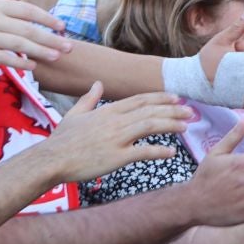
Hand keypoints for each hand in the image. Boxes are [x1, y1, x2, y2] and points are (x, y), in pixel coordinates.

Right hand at [0, 0, 72, 70]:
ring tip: (57, 56)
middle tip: (69, 46)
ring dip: (41, 51)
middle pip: (29, 30)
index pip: (28, 11)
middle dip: (51, 38)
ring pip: (20, 44)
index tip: (61, 26)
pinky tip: (32, 66)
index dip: (47, 19)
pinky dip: (19, 62)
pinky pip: (3, 58)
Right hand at [45, 85, 191, 179]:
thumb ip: (89, 98)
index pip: (140, 100)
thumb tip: (97, 84)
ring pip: (150, 126)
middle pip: (150, 111)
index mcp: (107, 111)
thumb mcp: (75, 114)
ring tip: (186, 126)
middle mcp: (115, 121)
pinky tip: (171, 152)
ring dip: (171, 125)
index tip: (176, 98)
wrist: (51, 159)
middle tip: (191, 111)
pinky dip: (158, 151)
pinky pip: (142, 152)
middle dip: (173, 110)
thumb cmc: (61, 140)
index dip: (160, 98)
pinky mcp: (116, 157)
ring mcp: (116, 138)